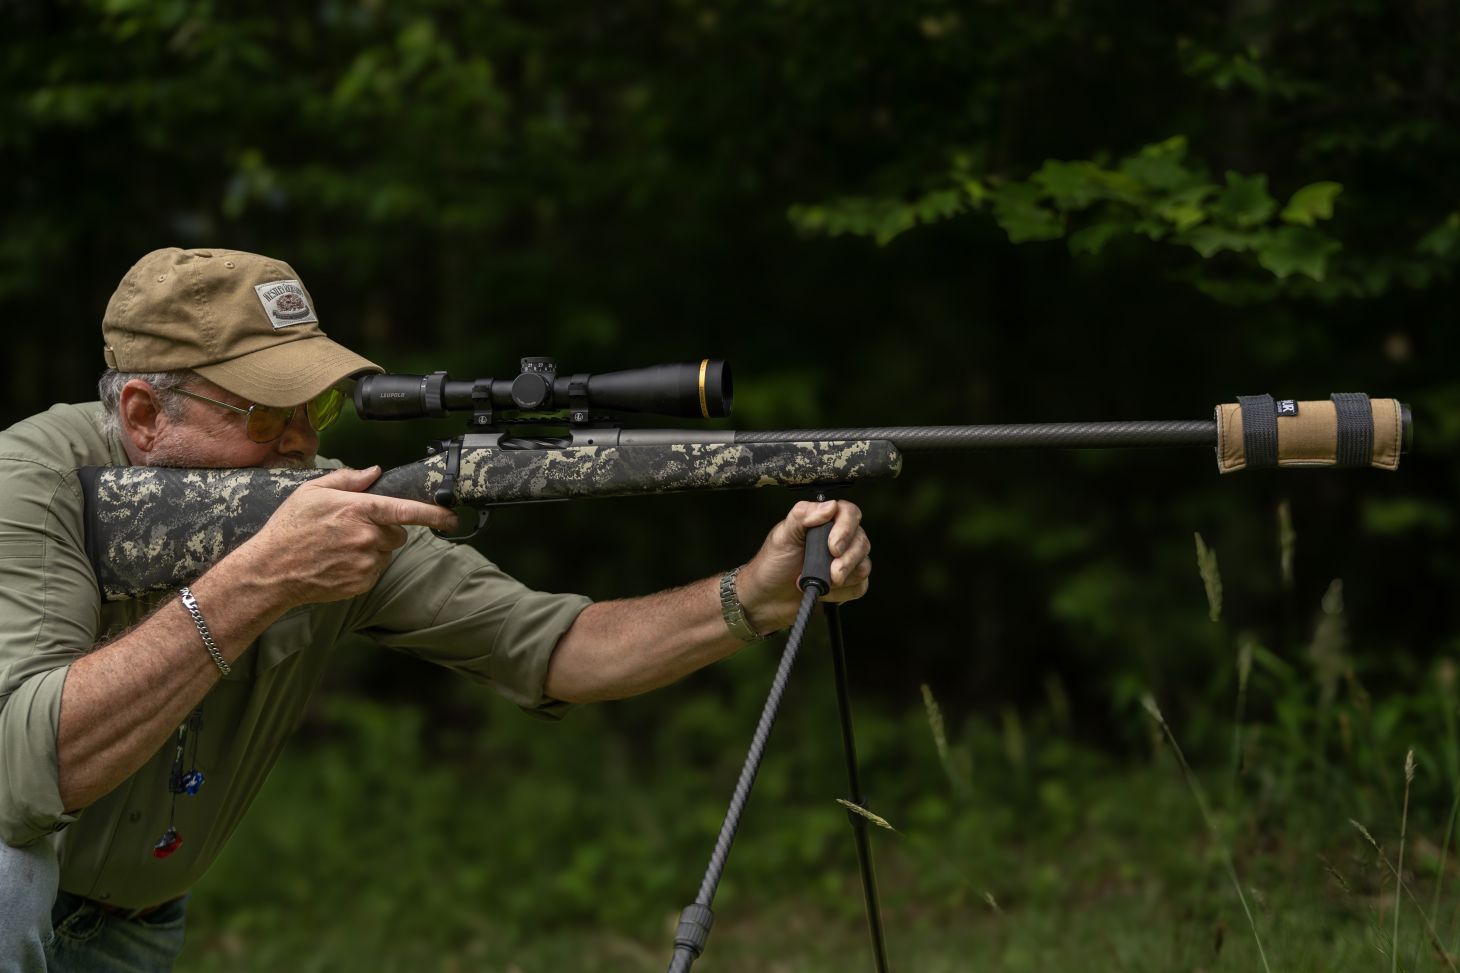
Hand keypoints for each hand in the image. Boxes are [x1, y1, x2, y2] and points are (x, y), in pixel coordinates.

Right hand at [234, 466, 459, 607]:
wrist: (271, 570)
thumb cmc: (289, 527)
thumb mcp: (312, 491)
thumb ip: (348, 479)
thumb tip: (375, 471)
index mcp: (359, 510)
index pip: (407, 510)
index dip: (434, 514)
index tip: (452, 517)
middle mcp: (368, 536)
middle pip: (398, 532)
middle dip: (384, 529)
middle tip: (353, 529)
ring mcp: (366, 562)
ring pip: (387, 551)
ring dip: (374, 547)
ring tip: (340, 546)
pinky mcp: (362, 582)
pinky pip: (376, 570)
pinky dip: (364, 565)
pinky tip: (338, 561)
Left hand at [735, 499, 871, 633]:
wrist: (767, 598)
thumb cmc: (772, 564)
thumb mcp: (782, 536)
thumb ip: (802, 515)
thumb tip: (829, 506)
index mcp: (824, 522)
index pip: (850, 514)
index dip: (846, 530)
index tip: (832, 547)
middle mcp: (838, 539)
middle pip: (861, 541)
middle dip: (846, 560)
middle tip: (829, 572)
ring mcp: (844, 562)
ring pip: (864, 565)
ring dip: (842, 577)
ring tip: (819, 581)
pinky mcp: (847, 584)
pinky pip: (860, 586)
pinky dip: (843, 592)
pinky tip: (826, 592)